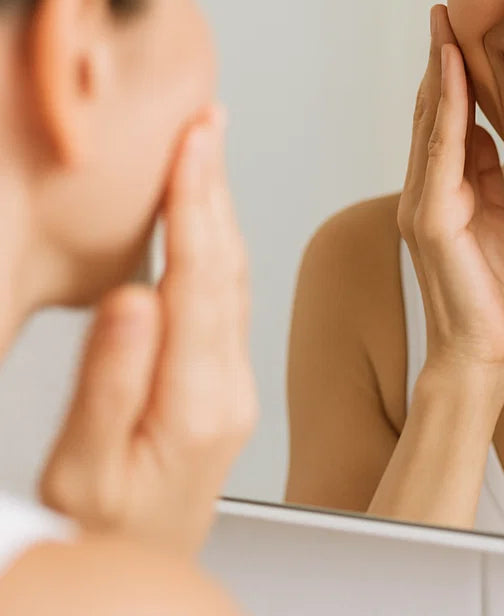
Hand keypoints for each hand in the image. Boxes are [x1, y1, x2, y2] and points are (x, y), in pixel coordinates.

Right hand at [40, 107, 257, 554]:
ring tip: (208, 148)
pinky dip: (216, 243)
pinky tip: (206, 216)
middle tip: (207, 119)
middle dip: (215, 185)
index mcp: (197, 401)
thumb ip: (111, 383)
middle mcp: (228, 385)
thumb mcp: (85, 471)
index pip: (198, 279)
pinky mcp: (226, 384)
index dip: (195, 202)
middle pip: (225, 265)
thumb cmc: (102, 532)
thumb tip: (132, 296)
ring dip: (220, 206)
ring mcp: (233, 383)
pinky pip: (228, 297)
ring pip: (232, 276)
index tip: (194, 140)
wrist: (143, 568)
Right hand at [397, 5, 503, 385]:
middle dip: (436, 59)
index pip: (444, 119)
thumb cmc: (496, 294)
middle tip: (441, 9)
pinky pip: (441, 153)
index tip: (455, 28)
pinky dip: (445, 109)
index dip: (448, 72)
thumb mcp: (497, 216)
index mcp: (445, 189)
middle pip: (429, 111)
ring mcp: (424, 204)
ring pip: (429, 124)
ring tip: (442, 24)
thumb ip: (484, 173)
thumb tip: (483, 127)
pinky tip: (452, 74)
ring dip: (436, 71)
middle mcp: (426, 190)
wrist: (486, 355)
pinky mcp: (434, 221)